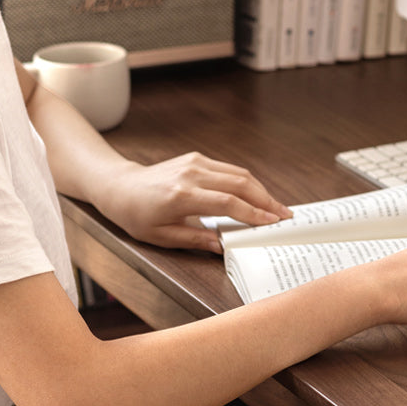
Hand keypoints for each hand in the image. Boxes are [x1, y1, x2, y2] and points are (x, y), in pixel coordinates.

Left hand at [97, 152, 291, 252]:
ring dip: (261, 190)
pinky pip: (229, 169)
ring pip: (239, 174)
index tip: (272, 223)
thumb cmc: (138, 216)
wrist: (121, 188)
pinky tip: (258, 195)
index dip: (253, 213)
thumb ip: (196, 240)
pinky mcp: (197, 158)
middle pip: (240, 184)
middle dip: (266, 200)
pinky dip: (247, 182)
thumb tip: (224, 246)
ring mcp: (195, 163)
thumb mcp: (162, 237)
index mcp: (181, 196)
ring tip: (276, 207)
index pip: (227, 203)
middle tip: (285, 215)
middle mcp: (191, 175)